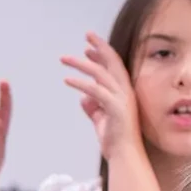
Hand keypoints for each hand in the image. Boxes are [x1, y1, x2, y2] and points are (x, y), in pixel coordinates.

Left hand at [62, 32, 142, 159]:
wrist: (124, 155)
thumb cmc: (114, 139)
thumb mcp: (101, 120)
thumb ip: (93, 108)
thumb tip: (83, 99)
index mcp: (123, 92)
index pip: (113, 67)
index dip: (102, 54)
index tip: (88, 47)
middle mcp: (125, 91)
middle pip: (112, 62)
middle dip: (99, 47)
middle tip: (86, 35)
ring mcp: (122, 98)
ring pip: (101, 74)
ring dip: (81, 64)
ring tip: (64, 59)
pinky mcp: (115, 108)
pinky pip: (95, 91)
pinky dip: (81, 83)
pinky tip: (67, 80)